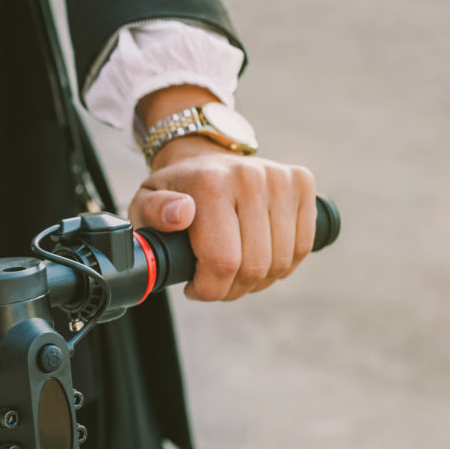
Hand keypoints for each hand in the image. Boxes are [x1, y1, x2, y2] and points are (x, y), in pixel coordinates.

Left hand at [129, 134, 316, 301]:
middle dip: (232, 288)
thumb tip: (180, 214)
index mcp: (210, 184)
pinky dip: (283, 264)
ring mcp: (279, 178)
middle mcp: (249, 177)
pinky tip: (261, 258)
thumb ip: (152, 211)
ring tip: (235, 271)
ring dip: (258, 280)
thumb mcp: (146, 202)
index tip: (195, 287)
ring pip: (281, 262)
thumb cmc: (175, 192)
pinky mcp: (301, 183)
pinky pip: (303, 246)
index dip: (210, 288)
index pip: (223, 261)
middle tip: (215, 282)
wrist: (203, 160)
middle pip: (255, 266)